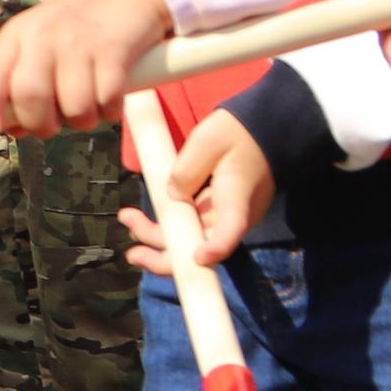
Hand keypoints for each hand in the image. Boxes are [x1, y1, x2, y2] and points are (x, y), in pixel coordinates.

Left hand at [0, 0, 172, 136]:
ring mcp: (79, 41)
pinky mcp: (114, 50)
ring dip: (83, 119)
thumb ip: (23, 78)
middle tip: (55, 125)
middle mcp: (44, 34)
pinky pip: (107, 101)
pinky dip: (111, 110)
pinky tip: (112, 95)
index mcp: (19, 32)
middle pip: (28, 95)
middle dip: (41, 124)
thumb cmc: (83, 24)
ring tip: (89, 105)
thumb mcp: (42, 38)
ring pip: (72, 107)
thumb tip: (12, 128)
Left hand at [122, 109, 272, 270]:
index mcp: (237, 200)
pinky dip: (164, 228)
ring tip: (127, 219)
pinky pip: (188, 229)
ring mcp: (222, 219)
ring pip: (189, 243)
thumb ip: (186, 171)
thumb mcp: (207, 142)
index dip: (216, 248)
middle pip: (201, 250)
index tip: (198, 257)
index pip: (231, 229)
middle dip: (165, 257)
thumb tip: (172, 197)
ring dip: (157, 238)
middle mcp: (231, 218)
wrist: (263, 133)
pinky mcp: (212, 214)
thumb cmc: (237, 135)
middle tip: (132, 253)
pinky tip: (138, 219)